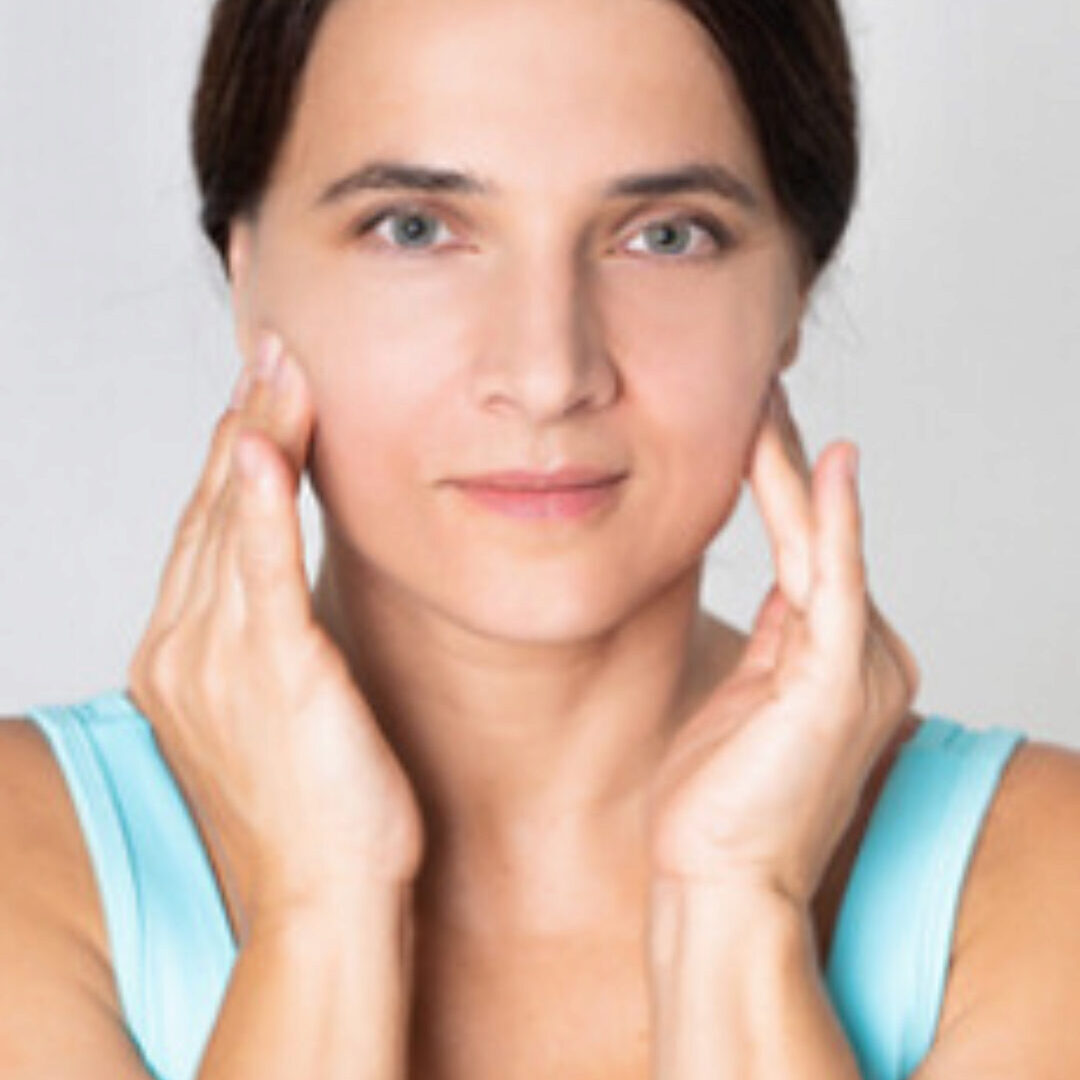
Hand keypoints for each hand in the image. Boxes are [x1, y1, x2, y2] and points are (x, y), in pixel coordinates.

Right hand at [127, 333, 423, 940]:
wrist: (324, 893)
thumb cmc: (312, 809)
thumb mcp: (274, 710)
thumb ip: (264, 642)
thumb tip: (282, 597)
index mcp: (182, 657)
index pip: (205, 531)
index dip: (230, 456)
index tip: (257, 396)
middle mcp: (183, 648)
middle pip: (210, 510)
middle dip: (242, 422)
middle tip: (269, 349)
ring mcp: (219, 657)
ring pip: (231, 521)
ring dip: (256, 434)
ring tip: (281, 363)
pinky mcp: (273, 670)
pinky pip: (258, 569)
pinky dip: (256, 501)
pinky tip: (260, 442)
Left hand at [647, 382, 919, 906]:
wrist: (715, 881)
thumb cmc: (717, 801)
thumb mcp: (745, 700)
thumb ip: (777, 641)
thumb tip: (783, 586)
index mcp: (837, 659)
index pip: (808, 549)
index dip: (779, 484)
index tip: (750, 428)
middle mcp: (861, 655)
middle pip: (816, 534)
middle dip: (783, 459)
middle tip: (758, 387)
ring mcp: (855, 667)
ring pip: (821, 543)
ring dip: (791, 468)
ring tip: (766, 400)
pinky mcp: (836, 681)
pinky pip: (838, 581)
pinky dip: (837, 519)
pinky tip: (828, 459)